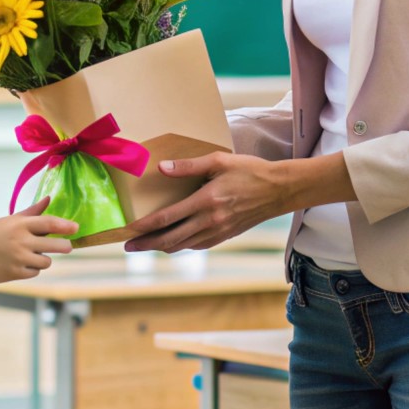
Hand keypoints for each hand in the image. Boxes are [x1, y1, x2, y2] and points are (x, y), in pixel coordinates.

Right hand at [0, 198, 77, 286]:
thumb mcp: (6, 221)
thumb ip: (29, 212)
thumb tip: (48, 199)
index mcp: (18, 224)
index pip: (49, 222)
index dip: (65, 225)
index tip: (76, 227)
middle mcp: (21, 241)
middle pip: (56, 245)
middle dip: (64, 246)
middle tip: (67, 245)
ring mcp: (19, 258)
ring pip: (46, 261)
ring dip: (43, 258)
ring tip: (32, 254)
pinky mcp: (16, 274)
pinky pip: (35, 272)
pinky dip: (32, 269)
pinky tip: (21, 263)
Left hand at [124, 153, 293, 253]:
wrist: (280, 190)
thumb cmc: (249, 171)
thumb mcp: (218, 161)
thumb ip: (188, 166)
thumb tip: (160, 168)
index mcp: (206, 201)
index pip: (168, 218)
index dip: (146, 226)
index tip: (129, 230)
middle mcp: (210, 221)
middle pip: (171, 239)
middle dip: (147, 244)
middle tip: (128, 246)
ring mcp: (218, 232)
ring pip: (183, 245)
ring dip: (161, 247)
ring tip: (145, 245)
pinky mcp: (225, 236)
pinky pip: (197, 245)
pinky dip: (181, 246)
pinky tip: (173, 243)